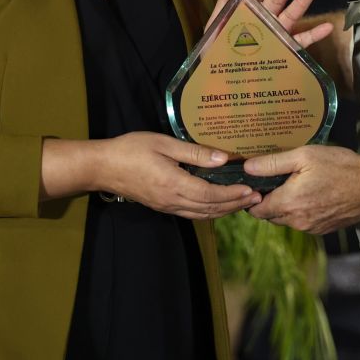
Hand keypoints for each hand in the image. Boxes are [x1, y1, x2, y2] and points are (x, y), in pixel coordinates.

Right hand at [97, 132, 259, 219]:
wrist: (103, 167)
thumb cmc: (131, 150)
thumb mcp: (164, 144)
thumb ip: (194, 153)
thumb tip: (223, 158)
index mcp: (174, 184)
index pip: (211, 194)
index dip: (233, 194)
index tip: (251, 190)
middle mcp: (172, 200)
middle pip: (210, 208)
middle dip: (235, 204)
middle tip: (257, 198)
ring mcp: (167, 206)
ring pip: (202, 215)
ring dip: (224, 210)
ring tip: (243, 203)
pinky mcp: (163, 206)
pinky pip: (192, 214)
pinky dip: (209, 211)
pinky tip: (219, 205)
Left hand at [209, 0, 334, 48]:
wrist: (220, 76)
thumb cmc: (217, 47)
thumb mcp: (217, 23)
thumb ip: (226, 0)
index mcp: (248, 7)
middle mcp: (266, 16)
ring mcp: (278, 32)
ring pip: (291, 15)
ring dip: (302, 2)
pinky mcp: (286, 48)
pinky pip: (301, 41)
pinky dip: (314, 35)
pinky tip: (327, 28)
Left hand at [244, 145, 359, 234]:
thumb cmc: (338, 166)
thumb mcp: (304, 156)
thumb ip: (273, 163)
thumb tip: (247, 168)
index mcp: (288, 203)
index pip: (256, 210)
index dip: (253, 198)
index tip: (257, 185)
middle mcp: (297, 221)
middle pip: (270, 216)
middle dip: (268, 202)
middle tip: (276, 182)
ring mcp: (310, 228)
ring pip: (286, 220)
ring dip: (285, 208)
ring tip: (295, 187)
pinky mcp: (322, 231)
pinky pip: (302, 223)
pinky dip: (301, 212)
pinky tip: (311, 196)